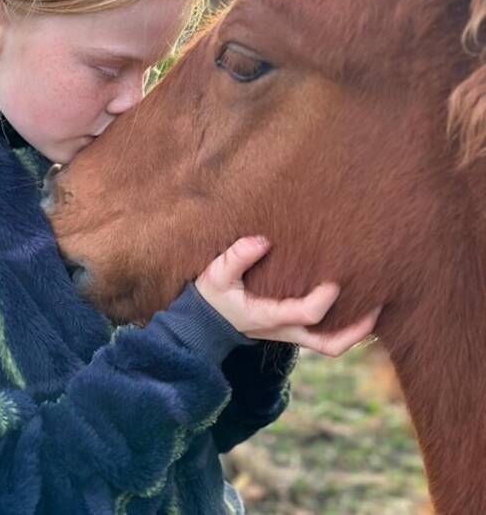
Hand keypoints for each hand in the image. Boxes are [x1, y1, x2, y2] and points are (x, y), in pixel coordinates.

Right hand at [195, 235, 380, 356]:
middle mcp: (284, 331)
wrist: (205, 323)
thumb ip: (236, 258)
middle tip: (379, 301)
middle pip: (330, 343)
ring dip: (357, 329)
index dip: (325, 299)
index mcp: (267, 317)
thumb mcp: (216, 275)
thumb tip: (262, 240)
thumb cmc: (213, 295)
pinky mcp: (293, 328)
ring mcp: (291, 333)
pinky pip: (325, 334)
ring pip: (332, 344)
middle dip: (358, 327)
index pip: (306, 314)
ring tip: (379, 304)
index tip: (337, 278)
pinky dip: (346, 324)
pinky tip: (358, 301)